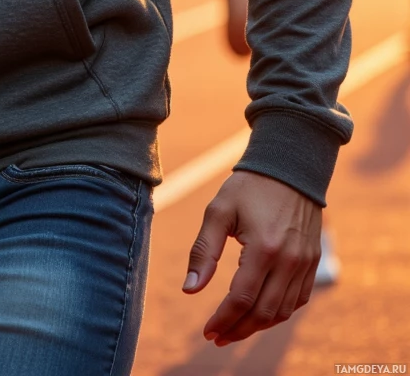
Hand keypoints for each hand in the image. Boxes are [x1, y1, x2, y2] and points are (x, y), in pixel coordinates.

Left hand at [184, 171, 319, 344]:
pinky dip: (278, 313)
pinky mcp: (313, 262)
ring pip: (282, 312)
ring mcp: (305, 263)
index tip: (207, 333)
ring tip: (234, 329)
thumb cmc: (249, 187)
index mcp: (264, 248)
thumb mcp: (219, 211)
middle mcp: (289, 261)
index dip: (223, 320)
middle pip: (263, 312)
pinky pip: (297, 300)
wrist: (289, 167)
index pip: (241, 299)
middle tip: (217, 337)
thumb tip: (190, 289)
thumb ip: (203, 250)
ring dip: (257, 326)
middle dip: (238, 330)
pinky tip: (259, 313)